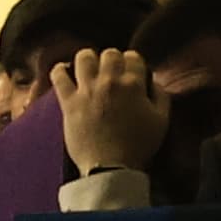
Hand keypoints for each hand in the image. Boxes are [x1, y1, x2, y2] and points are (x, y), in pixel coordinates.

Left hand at [53, 47, 167, 177]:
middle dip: (112, 60)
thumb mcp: (161, 120)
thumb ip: (160, 95)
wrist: (111, 167)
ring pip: (84, 58)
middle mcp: (109, 81)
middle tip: (112, 73)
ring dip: (88, 61)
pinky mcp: (69, 102)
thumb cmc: (139, 146)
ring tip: (90, 70)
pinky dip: (60, 71)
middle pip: (109, 53)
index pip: (132, 56)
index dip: (132, 63)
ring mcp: (87, 90)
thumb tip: (152, 80)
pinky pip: (59, 76)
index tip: (131, 72)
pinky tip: (65, 72)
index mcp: (133, 84)